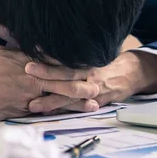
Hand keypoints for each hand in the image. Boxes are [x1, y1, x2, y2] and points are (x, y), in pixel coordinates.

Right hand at [0, 46, 98, 121]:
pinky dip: (60, 113)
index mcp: (26, 59)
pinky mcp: (23, 109)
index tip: (88, 62)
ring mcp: (28, 94)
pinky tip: (73, 115)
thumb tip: (29, 47)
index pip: (55, 59)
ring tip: (92, 104)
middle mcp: (31, 75)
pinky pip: (46, 111)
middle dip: (81, 82)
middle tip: (97, 84)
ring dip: (77, 101)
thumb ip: (18, 51)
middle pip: (62, 78)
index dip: (73, 62)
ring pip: (58, 97)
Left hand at [24, 51, 156, 113]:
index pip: (66, 55)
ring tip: (33, 104)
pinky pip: (78, 107)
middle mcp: (88, 72)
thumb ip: (70, 53)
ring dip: (51, 100)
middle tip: (27, 69)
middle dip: (46, 72)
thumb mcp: (90, 55)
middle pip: (66, 71)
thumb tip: (46, 43)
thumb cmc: (103, 64)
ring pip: (70, 94)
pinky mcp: (96, 101)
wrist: (129, 74)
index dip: (51, 52)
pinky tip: (50, 114)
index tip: (34, 47)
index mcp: (85, 59)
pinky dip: (64, 111)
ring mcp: (92, 88)